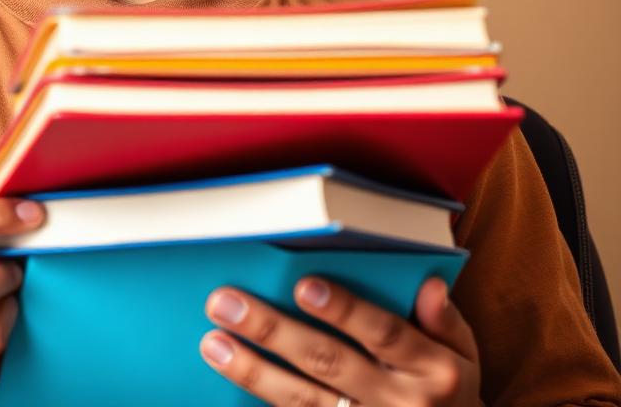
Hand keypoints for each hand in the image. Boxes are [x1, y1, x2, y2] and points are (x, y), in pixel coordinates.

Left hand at [199, 275, 481, 405]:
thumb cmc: (449, 392)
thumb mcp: (465, 356)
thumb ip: (445, 320)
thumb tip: (427, 284)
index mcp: (431, 370)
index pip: (384, 333)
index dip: (344, 310)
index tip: (303, 284)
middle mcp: (398, 403)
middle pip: (329, 362)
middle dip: (274, 331)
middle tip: (226, 302)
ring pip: (303, 400)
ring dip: (254, 371)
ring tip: (213, 342)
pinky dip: (265, 404)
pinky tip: (233, 382)